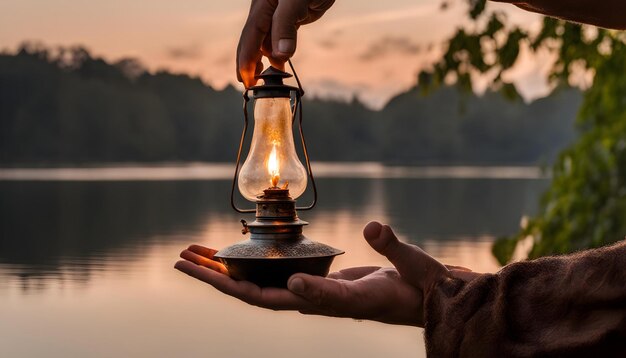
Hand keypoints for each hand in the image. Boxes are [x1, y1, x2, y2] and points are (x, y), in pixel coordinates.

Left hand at [175, 221, 481, 326]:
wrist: (426, 298)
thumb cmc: (420, 286)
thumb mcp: (408, 268)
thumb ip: (387, 251)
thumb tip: (352, 242)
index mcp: (335, 300)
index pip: (286, 297)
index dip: (252, 285)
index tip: (221, 267)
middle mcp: (316, 299)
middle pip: (254, 292)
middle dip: (215, 277)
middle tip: (180, 258)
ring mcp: (312, 292)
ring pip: (258, 283)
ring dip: (225, 269)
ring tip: (194, 253)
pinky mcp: (316, 281)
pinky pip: (274, 274)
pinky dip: (252, 263)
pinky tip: (238, 252)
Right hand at [237, 0, 334, 86]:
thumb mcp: (297, 0)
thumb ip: (286, 26)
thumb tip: (280, 56)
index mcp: (262, 6)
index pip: (250, 39)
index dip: (245, 62)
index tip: (245, 83)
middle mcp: (266, 10)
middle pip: (253, 42)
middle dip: (250, 64)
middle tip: (251, 87)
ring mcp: (278, 13)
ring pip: (266, 41)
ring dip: (266, 60)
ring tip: (268, 81)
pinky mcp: (291, 14)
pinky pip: (279, 36)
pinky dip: (278, 51)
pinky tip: (280, 63)